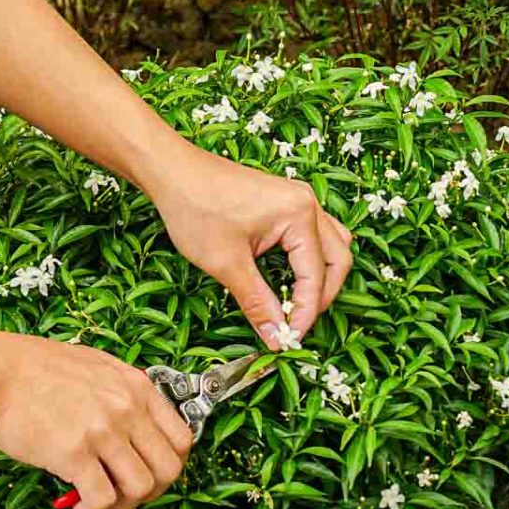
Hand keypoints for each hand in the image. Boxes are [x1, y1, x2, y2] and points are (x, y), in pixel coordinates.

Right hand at [0, 334, 194, 508]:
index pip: (182, 438)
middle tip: (127, 495)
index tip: (151, 473)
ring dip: (124, 505)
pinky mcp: (74, 454)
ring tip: (100, 501)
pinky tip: (80, 507)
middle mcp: (127, 409)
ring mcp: (103, 432)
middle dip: (152, 492)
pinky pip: (103, 499)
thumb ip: (121, 393)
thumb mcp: (95, 366)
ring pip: (142, 488)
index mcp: (136, 387)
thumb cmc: (34, 368)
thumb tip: (134, 427)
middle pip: (169, 469)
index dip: (170, 465)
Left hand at [144, 141, 353, 346]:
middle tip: (295, 324)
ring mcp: (297, 199)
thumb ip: (257, 302)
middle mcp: (306, 202)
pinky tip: (288, 278)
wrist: (171, 170)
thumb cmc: (194, 207)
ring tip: (297, 304)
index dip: (305, 312)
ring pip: (330, 245)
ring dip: (321, 277)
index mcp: (298, 214)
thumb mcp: (226, 263)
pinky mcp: (285, 201)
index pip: (316, 275)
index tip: (289, 338)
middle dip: (320, 296)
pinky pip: (313, 234)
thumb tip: (276, 336)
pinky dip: (308, 260)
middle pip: (337, 259)